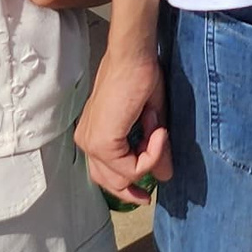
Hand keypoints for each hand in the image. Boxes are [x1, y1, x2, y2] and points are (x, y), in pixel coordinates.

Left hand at [74, 43, 170, 204]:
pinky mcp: (103, 144)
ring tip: (159, 132)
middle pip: (109, 182)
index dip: (127, 184)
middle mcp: (87, 141)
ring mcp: (92, 144)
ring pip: (122, 177)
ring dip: (149, 160)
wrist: (133, 57)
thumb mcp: (151, 122)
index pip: (106, 173)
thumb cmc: (139, 78)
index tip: (149, 186)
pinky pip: (132, 167)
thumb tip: (165, 177)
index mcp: (93, 135)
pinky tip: (158, 131)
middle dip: (132, 189)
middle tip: (149, 194)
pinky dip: (152, 154)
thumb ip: (152, 151)